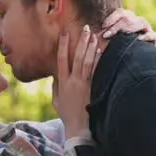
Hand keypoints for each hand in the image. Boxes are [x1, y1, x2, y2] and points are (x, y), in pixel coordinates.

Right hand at [52, 25, 98, 141]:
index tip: (65, 32)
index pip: (61, 59)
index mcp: (61, 82)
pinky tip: (99, 51)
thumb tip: (55, 74)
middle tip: (86, 28)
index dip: (63, 45)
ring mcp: (83, 84)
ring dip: (90, 47)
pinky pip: (94, 71)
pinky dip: (97, 60)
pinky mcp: (92, 88)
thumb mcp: (56, 99)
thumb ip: (55, 85)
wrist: (77, 127)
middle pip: (76, 57)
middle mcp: (72, 81)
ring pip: (86, 62)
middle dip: (81, 42)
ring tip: (93, 35)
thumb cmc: (66, 114)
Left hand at [99, 8, 155, 54]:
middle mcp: (137, 21)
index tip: (103, 26)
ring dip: (130, 28)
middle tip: (106, 35)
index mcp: (127, 18)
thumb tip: (91, 32)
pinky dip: (146, 36)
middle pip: (129, 17)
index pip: (120, 12)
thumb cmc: (120, 49)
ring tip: (122, 35)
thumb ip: (105, 34)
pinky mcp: (153, 39)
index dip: (111, 18)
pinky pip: (152, 35)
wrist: (137, 59)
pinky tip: (139, 39)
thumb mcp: (111, 40)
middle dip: (116, 26)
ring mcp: (146, 29)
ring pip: (141, 22)